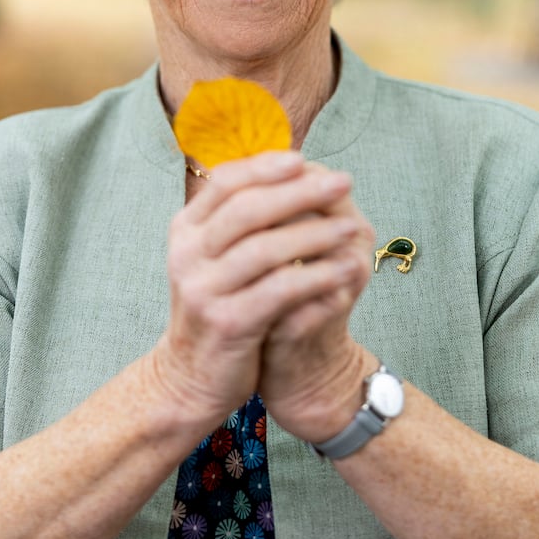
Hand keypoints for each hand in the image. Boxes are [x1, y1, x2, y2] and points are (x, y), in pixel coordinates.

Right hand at [153, 151, 368, 430]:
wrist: (190, 378)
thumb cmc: (218, 306)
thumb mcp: (217, 257)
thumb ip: (243, 218)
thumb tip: (291, 169)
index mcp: (185, 230)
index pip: (224, 182)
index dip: (264, 167)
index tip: (304, 160)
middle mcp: (188, 254)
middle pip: (247, 209)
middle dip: (299, 192)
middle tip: (343, 182)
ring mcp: (203, 289)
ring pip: (264, 249)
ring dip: (315, 235)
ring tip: (353, 229)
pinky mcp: (227, 323)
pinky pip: (279, 291)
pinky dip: (316, 277)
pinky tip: (346, 270)